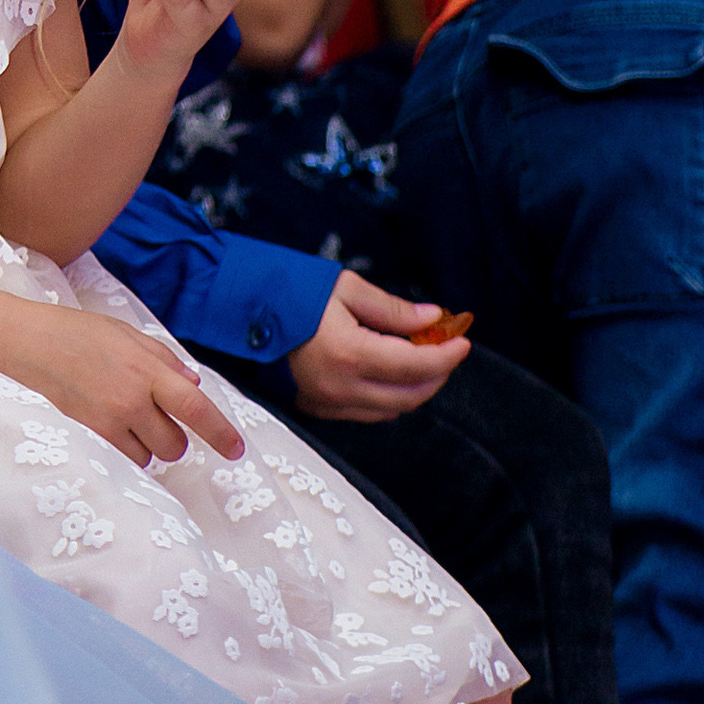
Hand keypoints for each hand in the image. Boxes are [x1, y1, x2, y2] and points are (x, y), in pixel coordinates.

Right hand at [0, 298, 244, 467]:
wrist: (31, 344)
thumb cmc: (80, 333)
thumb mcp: (129, 335)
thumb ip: (165, 360)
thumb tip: (195, 386)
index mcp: (147, 370)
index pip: (195, 408)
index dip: (220, 432)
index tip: (236, 450)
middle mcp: (132, 400)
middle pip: (175, 444)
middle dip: (175, 437)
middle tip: (158, 417)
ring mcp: (110, 421)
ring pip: (151, 455)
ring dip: (149, 444)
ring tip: (128, 418)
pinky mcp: (91, 435)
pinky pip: (125, 458)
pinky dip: (128, 449)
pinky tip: (115, 428)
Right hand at [287, 268, 466, 418]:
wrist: (241, 311)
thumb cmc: (293, 292)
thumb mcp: (347, 289)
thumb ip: (393, 310)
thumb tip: (432, 319)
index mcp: (350, 354)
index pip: (415, 366)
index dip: (446, 356)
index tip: (462, 341)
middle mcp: (341, 388)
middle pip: (409, 396)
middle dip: (436, 375)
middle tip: (445, 349)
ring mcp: (327, 404)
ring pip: (390, 410)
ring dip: (414, 389)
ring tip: (420, 359)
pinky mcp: (316, 409)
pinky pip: (366, 414)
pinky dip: (388, 398)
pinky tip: (390, 374)